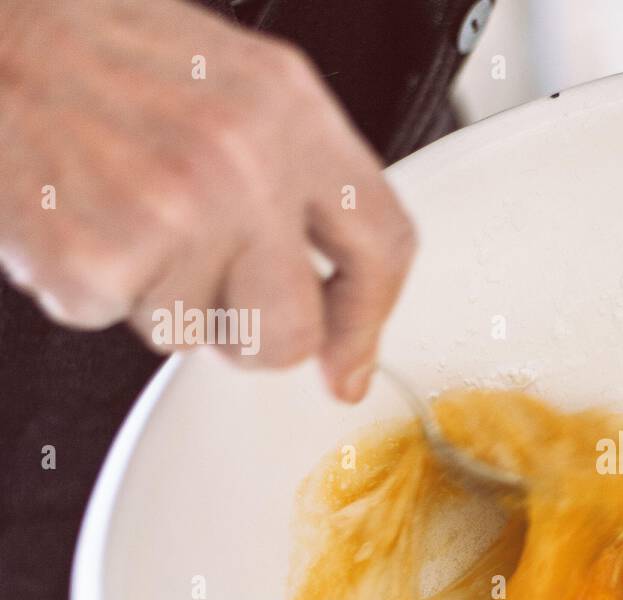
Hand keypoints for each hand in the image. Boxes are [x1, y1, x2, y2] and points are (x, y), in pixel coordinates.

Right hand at [0, 0, 415, 400]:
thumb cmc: (96, 54)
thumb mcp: (232, 85)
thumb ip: (299, 185)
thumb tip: (334, 305)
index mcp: (290, 110)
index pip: (382, 243)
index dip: (368, 319)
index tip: (349, 363)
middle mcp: (243, 163)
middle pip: (293, 330)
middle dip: (255, 339)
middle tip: (213, 297)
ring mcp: (173, 213)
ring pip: (198, 336)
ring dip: (161, 296)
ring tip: (124, 214)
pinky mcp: (99, 258)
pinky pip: (117, 321)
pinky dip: (92, 287)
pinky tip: (80, 218)